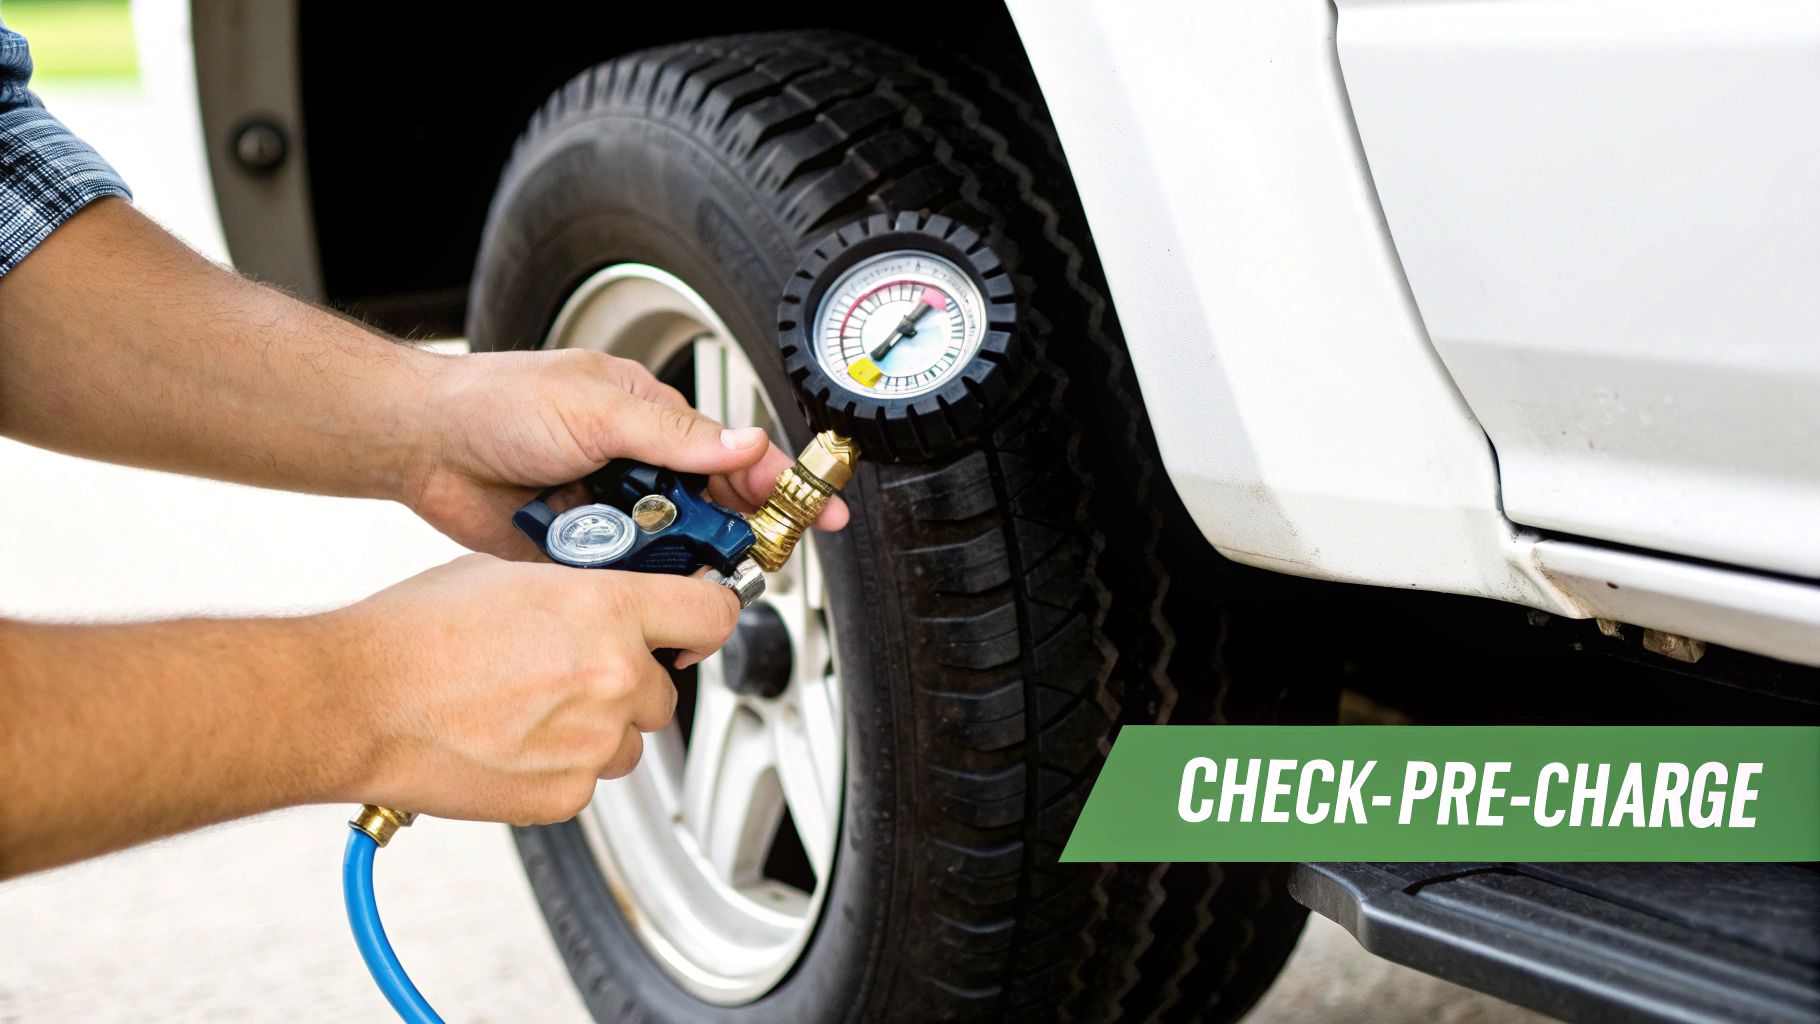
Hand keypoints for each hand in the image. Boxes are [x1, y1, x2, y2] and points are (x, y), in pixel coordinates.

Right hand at [331, 553, 739, 824]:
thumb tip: (609, 595)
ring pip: (630, 739)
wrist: (355, 703)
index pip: (711, 612)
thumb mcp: (510, 576)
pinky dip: (562, 765)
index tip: (700, 618)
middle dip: (631, 678)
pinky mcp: (564, 795)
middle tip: (572, 669)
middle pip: (666, 687)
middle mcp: (614, 678)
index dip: (708, 612)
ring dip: (600, 725)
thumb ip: (579, 589)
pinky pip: (589, 778)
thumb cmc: (414, 635)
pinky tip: (513, 740)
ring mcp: (592, 743)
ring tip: (531, 706)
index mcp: (607, 612)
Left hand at [405, 349, 847, 558]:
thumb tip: (746, 441)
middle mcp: (636, 468)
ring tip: (695, 589)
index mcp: (651, 421)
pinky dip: (634, 590)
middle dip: (738, 540)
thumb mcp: (596, 407)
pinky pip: (622, 579)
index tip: (818, 513)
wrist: (421, 443)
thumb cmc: (498, 400)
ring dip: (682, 568)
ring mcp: (608, 513)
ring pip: (669, 552)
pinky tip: (641, 599)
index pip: (732, 453)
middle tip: (756, 565)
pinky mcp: (577, 553)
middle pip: (710, 513)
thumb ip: (674, 435)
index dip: (781, 485)